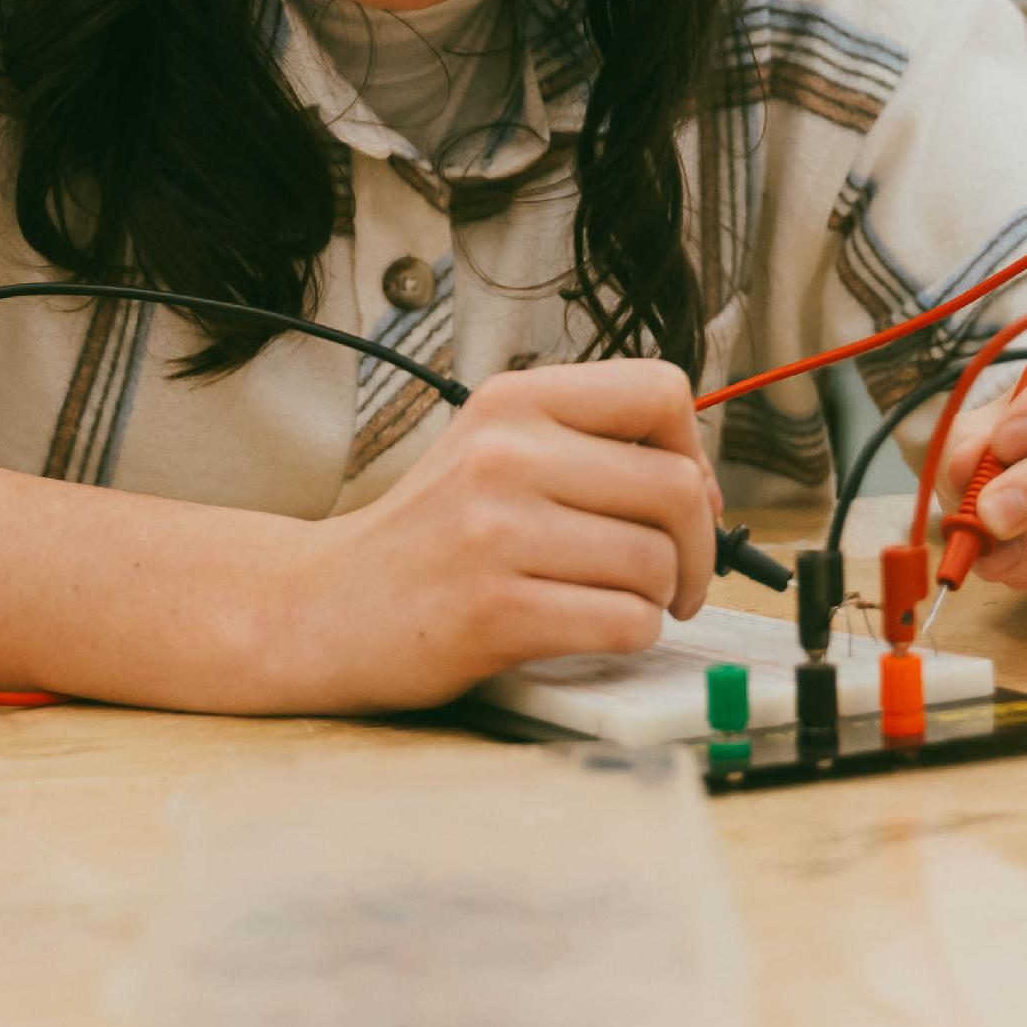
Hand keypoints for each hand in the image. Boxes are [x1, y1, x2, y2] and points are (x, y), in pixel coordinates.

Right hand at [275, 360, 722, 713]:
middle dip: (697, 547)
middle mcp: (504, 455)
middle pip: (676, 489)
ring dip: (657, 598)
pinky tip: (588, 629)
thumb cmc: (425, 536)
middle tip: (673, 576)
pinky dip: (628, 635)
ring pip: (657, 564)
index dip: (693, 451)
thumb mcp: (490, 451)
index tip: (680, 496)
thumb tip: (702, 487)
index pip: (660, 391)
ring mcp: (496, 532)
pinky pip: (625, 622)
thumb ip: (583, 447)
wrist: (323, 605)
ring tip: (612, 600)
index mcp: (512, 402)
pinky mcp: (496, 610)